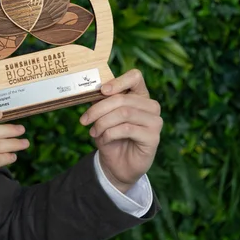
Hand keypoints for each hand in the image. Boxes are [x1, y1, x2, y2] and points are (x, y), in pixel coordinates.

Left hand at [79, 69, 162, 193]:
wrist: (116, 163)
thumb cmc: (110, 135)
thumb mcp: (102, 116)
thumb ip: (101, 101)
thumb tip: (90, 89)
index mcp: (139, 95)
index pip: (135, 77)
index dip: (118, 81)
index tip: (101, 91)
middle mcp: (151, 106)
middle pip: (122, 98)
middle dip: (98, 109)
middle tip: (84, 120)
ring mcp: (155, 121)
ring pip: (124, 113)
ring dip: (102, 123)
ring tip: (93, 131)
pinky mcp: (153, 137)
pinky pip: (127, 129)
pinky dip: (110, 133)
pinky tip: (104, 139)